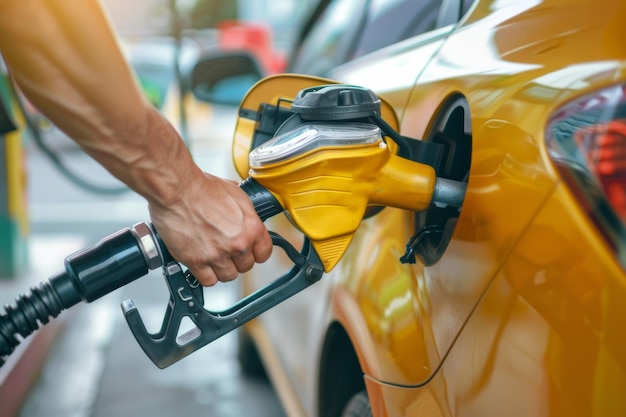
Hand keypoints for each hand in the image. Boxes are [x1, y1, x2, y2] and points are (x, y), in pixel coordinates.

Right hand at [148, 171, 272, 285]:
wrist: (177, 189)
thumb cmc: (201, 187)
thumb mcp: (235, 194)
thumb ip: (244, 214)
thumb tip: (246, 219)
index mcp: (251, 227)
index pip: (264, 253)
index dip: (256, 252)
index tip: (250, 251)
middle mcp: (237, 243)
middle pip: (245, 266)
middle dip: (236, 259)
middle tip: (226, 249)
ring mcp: (217, 254)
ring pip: (228, 276)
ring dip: (221, 268)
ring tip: (213, 257)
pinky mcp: (197, 262)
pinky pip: (208, 280)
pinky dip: (205, 274)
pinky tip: (202, 264)